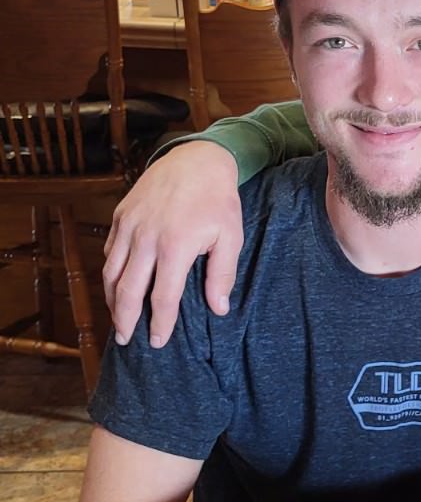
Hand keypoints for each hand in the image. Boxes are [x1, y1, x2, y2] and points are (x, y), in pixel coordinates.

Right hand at [103, 142, 243, 347]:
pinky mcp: (121, 215)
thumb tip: (219, 310)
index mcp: (175, 247)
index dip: (159, 323)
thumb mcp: (230, 237)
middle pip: (127, 290)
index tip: (157, 342)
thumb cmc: (218, 200)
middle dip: (124, 319)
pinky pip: (110, 251)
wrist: (196, 159)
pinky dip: (110, 272)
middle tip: (126, 340)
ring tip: (116, 319)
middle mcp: (146, 239)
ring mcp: (129, 226)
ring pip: (111, 271)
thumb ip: (222, 275)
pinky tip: (116, 285)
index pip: (162, 297)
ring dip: (111, 299)